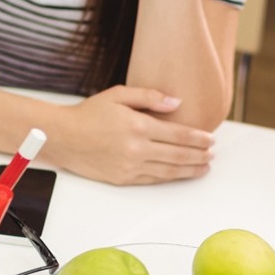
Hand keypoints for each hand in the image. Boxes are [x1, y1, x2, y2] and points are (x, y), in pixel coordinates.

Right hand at [46, 86, 213, 184]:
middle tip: (211, 154)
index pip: (178, 134)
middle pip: (178, 155)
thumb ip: (150, 97)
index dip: (198, 138)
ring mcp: (130, 166)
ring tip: (204, 167)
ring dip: (190, 170)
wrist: (63, 137)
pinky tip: (180, 174)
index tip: (210, 140)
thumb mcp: (119, 94)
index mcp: (139, 126)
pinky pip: (153, 179)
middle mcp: (137, 149)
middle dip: (199, 155)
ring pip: (169, 171)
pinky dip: (170, 178)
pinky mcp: (123, 178)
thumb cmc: (89, 114)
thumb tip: (176, 103)